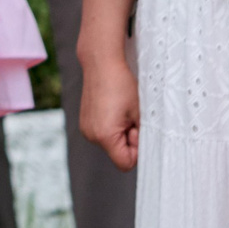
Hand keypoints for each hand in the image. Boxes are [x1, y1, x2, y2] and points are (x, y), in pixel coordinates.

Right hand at [78, 52, 140, 170]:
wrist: (101, 63)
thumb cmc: (122, 86)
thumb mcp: (140, 114)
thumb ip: (142, 138)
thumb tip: (143, 150)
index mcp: (104, 136)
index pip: (125, 163)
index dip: (137, 150)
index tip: (137, 129)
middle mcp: (91, 136)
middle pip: (118, 154)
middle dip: (129, 141)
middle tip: (131, 117)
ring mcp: (86, 129)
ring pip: (112, 144)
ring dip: (121, 133)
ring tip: (122, 112)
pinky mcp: (85, 122)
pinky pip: (103, 135)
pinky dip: (112, 128)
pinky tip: (113, 110)